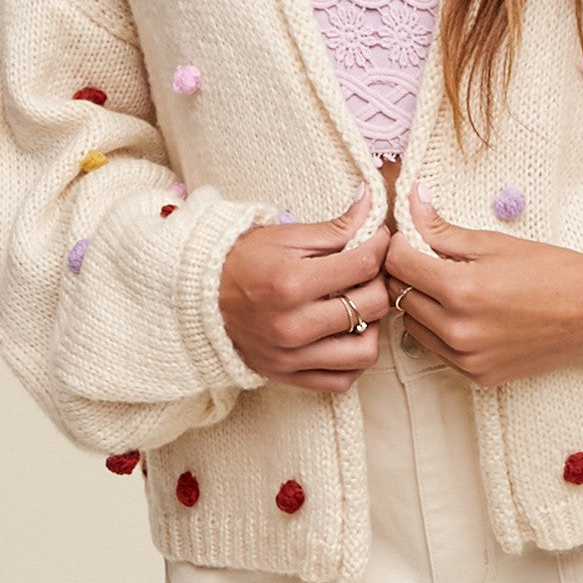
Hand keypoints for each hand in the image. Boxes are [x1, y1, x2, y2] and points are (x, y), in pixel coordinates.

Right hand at [219, 184, 390, 391]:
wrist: (202, 296)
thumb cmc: (245, 259)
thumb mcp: (287, 235)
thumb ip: (336, 226)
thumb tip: (371, 202)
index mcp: (292, 283)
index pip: (363, 264)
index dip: (380, 245)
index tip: (377, 238)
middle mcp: (293, 326)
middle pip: (372, 306)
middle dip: (379, 281)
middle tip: (369, 269)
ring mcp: (291, 356)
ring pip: (365, 352)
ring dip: (372, 325)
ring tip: (358, 304)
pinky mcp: (288, 376)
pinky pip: (342, 380)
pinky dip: (352, 360)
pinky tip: (345, 334)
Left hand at [384, 183, 582, 385]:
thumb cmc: (550, 270)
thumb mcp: (494, 242)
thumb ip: (444, 229)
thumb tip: (412, 200)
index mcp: (461, 290)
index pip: (397, 264)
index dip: (397, 244)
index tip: (407, 235)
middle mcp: (458, 331)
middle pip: (399, 297)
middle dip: (404, 273)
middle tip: (421, 255)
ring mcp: (467, 359)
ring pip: (413, 326)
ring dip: (418, 303)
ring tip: (443, 283)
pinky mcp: (477, 377)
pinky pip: (437, 350)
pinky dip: (438, 329)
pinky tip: (461, 311)